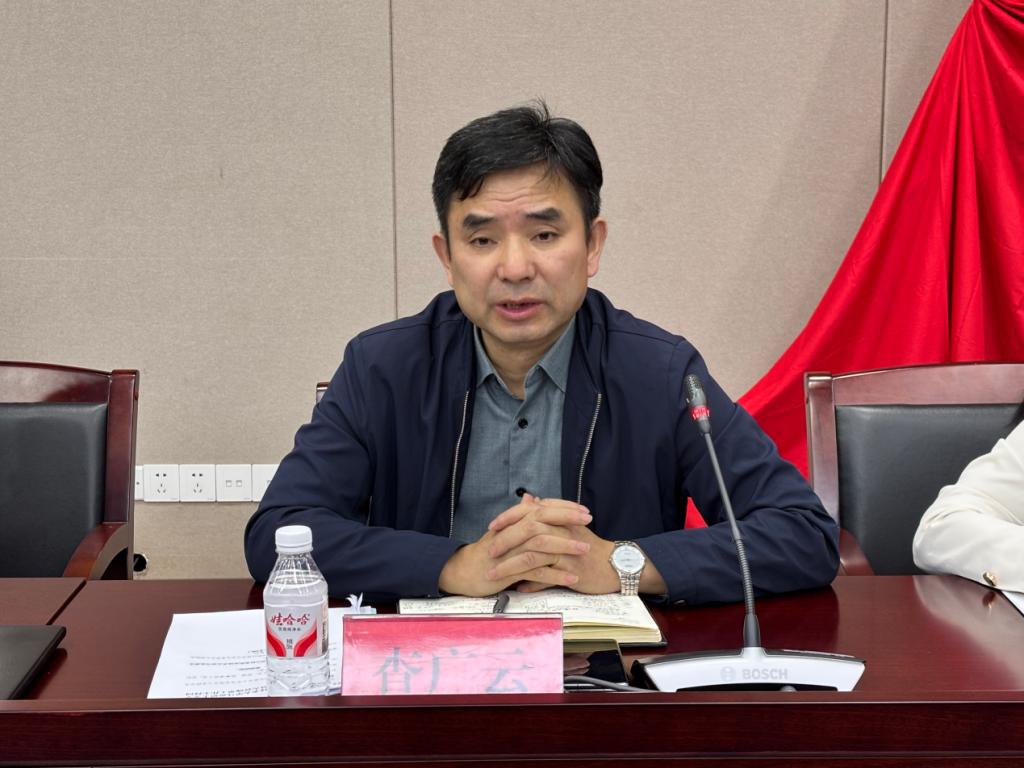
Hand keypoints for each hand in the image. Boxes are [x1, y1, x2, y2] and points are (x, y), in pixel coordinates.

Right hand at [437, 495, 592, 595]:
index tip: (584, 511)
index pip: (542, 508)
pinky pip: (536, 571)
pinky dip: (555, 575)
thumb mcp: (505, 531)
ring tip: (585, 550)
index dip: (564, 508)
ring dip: (565, 547)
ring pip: (540, 544)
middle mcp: (512, 532)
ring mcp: (510, 551)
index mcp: (513, 522)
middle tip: (589, 522)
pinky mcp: (509, 571)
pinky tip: (572, 578)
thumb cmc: (488, 552)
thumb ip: (520, 516)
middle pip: (542, 520)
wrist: (464, 572)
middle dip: (567, 520)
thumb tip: (532, 498)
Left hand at [491, 496, 668, 595]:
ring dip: (510, 565)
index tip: (491, 527)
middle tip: (488, 551)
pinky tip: (519, 588)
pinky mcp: (571, 569)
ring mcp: (566, 550)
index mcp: (559, 518)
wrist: (614, 565)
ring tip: (494, 575)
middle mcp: (561, 530)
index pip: (528, 512)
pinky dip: (531, 582)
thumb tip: (527, 500)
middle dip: (505, 541)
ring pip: (533, 555)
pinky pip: (546, 576)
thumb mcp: (566, 527)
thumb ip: (545, 514)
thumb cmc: (587, 548)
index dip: (508, 518)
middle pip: (527, 531)